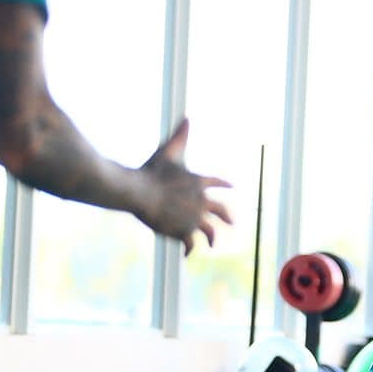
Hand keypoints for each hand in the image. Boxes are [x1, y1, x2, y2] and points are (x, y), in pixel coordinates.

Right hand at [135, 119, 232, 253]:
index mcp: (200, 182)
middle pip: (222, 211)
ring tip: (212, 243)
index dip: (226, 184)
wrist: (138, 192)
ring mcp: (194, 218)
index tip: (233, 187)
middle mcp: (202, 201)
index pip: (218, 183)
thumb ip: (180, 136)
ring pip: (210, 232)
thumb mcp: (168, 151)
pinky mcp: (184, 232)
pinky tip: (188, 256)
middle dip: (228, 217)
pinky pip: (190, 244)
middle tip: (234, 222)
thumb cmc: (151, 171)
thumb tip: (188, 116)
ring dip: (211, 238)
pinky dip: (189, 250)